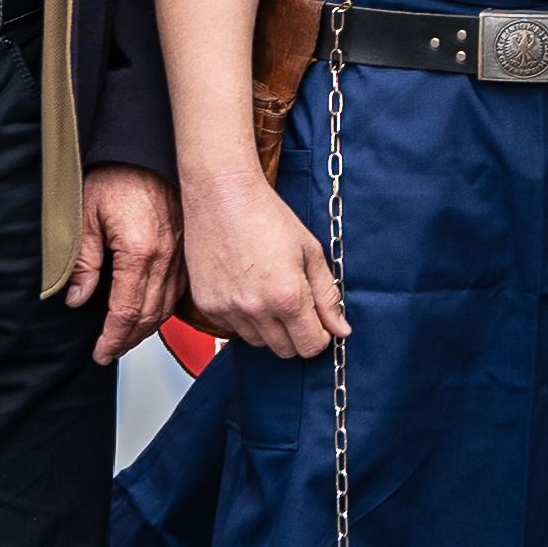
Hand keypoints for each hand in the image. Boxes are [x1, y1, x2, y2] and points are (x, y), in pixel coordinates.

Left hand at [69, 162, 180, 352]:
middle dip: (128, 340)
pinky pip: (179, 290)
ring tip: (127, 338)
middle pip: (149, 316)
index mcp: (139, 251)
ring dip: (147, 328)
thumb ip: (83, 262)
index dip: (112, 338)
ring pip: (167, 306)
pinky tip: (151, 313)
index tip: (101, 352)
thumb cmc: (117, 174)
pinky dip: (164, 308)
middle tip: (110, 352)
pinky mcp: (188, 247)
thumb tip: (78, 299)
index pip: (126, 311)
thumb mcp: (86, 217)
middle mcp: (166, 256)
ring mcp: (181, 253)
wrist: (145, 147)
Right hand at [178, 167, 345, 359]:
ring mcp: (228, 309)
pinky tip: (248, 290)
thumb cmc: (268, 217)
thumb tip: (341, 330)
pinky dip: (244, 319)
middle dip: (297, 334)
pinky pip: (233, 329)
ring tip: (269, 293)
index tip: (318, 321)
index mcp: (288, 297)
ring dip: (269, 329)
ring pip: (258, 342)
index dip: (320, 336)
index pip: (311, 346)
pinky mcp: (207, 305)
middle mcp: (256, 309)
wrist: (222, 196)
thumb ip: (328, 296)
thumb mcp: (311, 252)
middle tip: (296, 306)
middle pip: (285, 350)